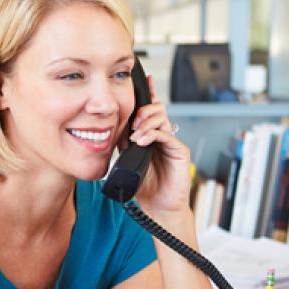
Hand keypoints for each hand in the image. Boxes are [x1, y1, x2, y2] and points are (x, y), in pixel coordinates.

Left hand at [121, 76, 191, 216]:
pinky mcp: (180, 151)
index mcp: (149, 136)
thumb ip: (122, 146)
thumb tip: (109, 132)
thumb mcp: (127, 163)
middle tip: (132, 123)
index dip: (145, 95)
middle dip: (142, 110)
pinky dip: (153, 134)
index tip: (142, 81)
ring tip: (136, 135)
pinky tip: (142, 141)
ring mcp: (171, 142)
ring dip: (146, 121)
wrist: (159, 208)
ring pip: (161, 117)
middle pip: (156, 109)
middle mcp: (161, 136)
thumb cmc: (145, 188)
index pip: (146, 111)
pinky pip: (167, 134)